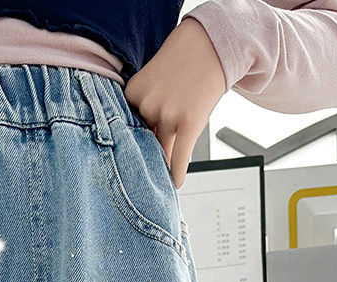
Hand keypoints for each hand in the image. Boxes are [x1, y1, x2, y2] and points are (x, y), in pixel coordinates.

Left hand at [122, 15, 228, 187]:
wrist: (211, 42)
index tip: (124, 162)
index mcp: (134, 94)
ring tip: (160, 177)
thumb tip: (143, 144)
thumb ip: (143, 108)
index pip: (126, 129)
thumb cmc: (181, 62)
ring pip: (161, 151)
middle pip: (143, 142)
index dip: (130, 144)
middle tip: (141, 175)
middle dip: (144, 156)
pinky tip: (175, 184)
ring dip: (162, 165)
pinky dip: (177, 173)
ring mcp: (168, 115)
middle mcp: (148, 105)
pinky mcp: (189, 122)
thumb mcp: (152, 79)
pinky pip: (179, 157)